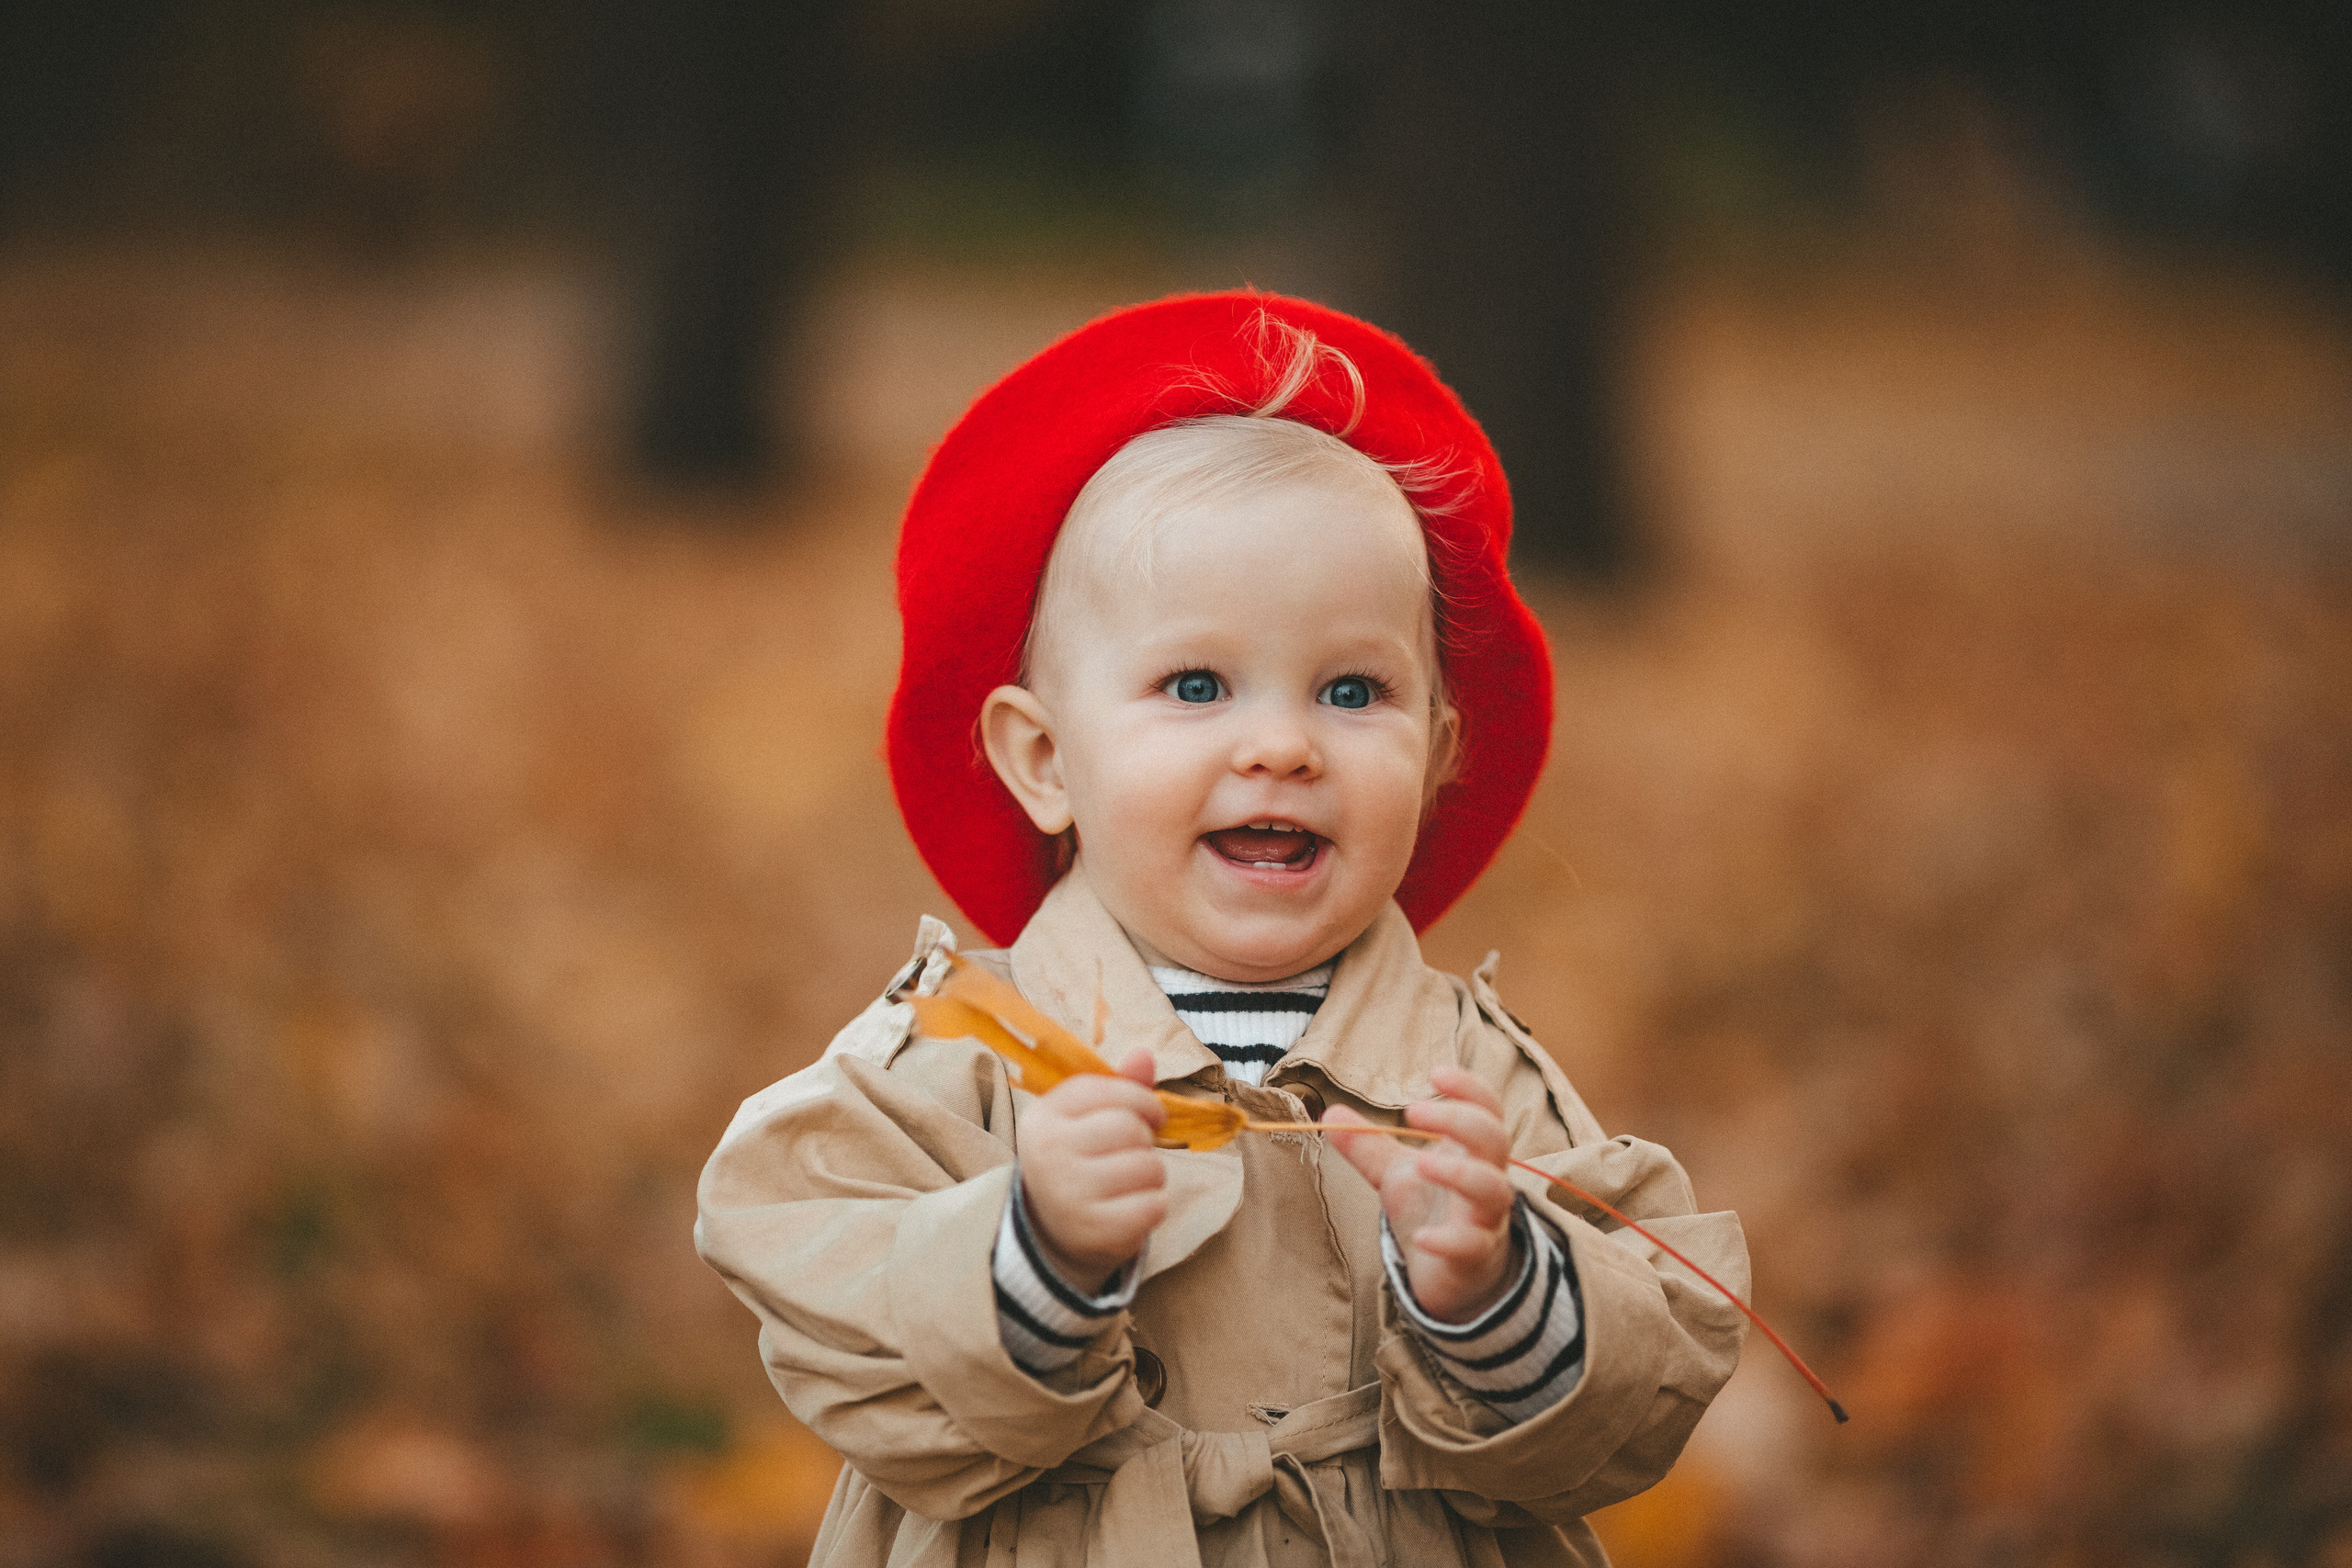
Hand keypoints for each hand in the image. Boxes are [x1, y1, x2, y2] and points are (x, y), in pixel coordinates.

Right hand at [1019, 1049, 1167, 1293]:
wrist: (1051, 1227)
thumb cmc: (1077, 1159)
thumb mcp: (1084, 1118)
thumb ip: (1118, 1086)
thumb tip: (1145, 1055)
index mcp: (1042, 1117)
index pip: (1108, 1090)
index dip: (1142, 1100)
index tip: (1149, 1115)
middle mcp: (1048, 1154)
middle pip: (1130, 1128)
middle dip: (1145, 1139)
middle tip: (1132, 1153)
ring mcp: (1069, 1196)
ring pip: (1148, 1167)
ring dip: (1152, 1173)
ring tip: (1131, 1181)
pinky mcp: (1095, 1231)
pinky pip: (1154, 1206)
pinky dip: (1155, 1205)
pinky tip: (1133, 1206)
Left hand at [1324, 1065, 1517, 1322]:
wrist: (1452, 1273)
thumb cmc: (1433, 1211)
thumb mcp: (1396, 1173)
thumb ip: (1368, 1145)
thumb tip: (1329, 1112)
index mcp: (1470, 1150)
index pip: (1486, 1108)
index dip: (1469, 1087)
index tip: (1435, 1073)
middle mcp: (1487, 1178)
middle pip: (1494, 1139)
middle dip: (1459, 1120)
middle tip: (1413, 1111)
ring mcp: (1484, 1218)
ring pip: (1493, 1189)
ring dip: (1462, 1172)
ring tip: (1422, 1163)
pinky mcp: (1475, 1256)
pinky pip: (1472, 1244)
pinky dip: (1448, 1239)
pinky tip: (1421, 1237)